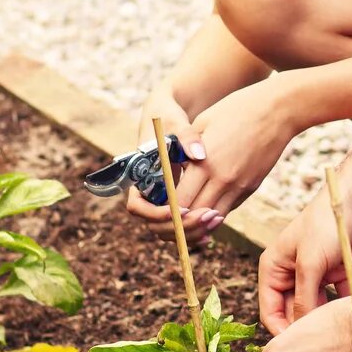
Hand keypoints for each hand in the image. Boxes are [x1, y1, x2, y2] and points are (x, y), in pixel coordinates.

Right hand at [126, 95, 213, 231]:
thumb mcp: (176, 123)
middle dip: (179, 227)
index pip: (137, 207)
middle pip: (155, 225)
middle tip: (206, 218)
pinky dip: (194, 231)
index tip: (179, 209)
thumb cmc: (168, 118)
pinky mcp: (176, 202)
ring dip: (189, 232)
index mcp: (139, 177)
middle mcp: (148, 194)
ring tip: (213, 222)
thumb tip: (200, 154)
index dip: (156, 213)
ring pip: (169, 230)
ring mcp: (161, 201)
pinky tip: (212, 228)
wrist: (170, 119)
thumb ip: (186, 137)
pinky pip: (180, 225)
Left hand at [175, 78, 302, 229]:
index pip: (179, 202)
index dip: (167, 209)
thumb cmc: (236, 109)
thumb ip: (184, 149)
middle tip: (170, 218)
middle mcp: (223, 180)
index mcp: (205, 163)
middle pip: (194, 216)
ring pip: (213, 218)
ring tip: (188, 218)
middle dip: (180, 220)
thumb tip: (172, 168)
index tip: (160, 207)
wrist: (279, 109)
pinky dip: (216, 211)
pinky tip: (207, 207)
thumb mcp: (202, 123)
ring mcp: (240, 185)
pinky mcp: (252, 186)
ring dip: (199, 220)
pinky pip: (229, 207)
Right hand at [258, 175, 351, 334]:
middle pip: (292, 312)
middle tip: (318, 348)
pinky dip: (340, 309)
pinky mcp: (336, 274)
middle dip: (304, 329)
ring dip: (323, 320)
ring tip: (333, 336)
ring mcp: (314, 274)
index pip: (270, 310)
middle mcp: (290, 273)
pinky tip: (350, 318)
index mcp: (273, 268)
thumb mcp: (309, 265)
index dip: (281, 332)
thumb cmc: (325, 225)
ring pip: (314, 308)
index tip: (297, 350)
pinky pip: (335, 300)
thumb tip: (300, 332)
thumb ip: (303, 299)